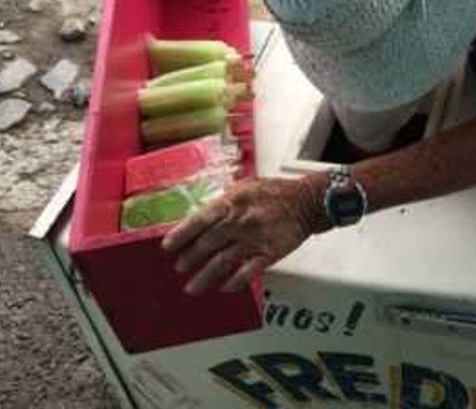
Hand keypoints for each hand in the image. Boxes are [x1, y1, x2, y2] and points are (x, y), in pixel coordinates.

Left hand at [161, 176, 321, 294]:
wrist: (307, 201)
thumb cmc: (275, 193)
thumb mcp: (245, 186)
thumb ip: (223, 201)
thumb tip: (199, 218)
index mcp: (233, 201)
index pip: (200, 220)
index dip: (181, 235)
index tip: (168, 247)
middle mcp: (242, 220)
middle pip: (208, 244)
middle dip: (190, 258)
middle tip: (179, 267)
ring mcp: (256, 238)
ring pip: (223, 262)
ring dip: (204, 277)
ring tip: (192, 287)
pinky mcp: (270, 253)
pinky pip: (248, 272)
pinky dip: (234, 282)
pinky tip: (224, 288)